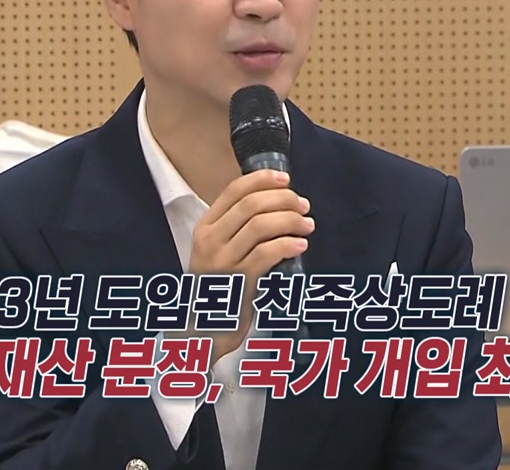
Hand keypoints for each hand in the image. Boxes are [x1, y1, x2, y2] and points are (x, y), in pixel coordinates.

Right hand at [186, 169, 312, 361]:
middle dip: (283, 200)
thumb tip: (276, 205)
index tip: (285, 179)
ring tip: (306, 226)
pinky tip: (300, 246)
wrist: (202, 330)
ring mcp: (222, 262)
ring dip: (290, 220)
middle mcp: (210, 241)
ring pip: (261, 225)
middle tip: (303, 206)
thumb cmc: (218, 289)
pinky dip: (287, 245)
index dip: (262, 180)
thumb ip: (237, 229)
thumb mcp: (217, 253)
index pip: (233, 191)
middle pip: (251, 204)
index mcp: (205, 228)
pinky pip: (267, 254)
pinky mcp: (238, 282)